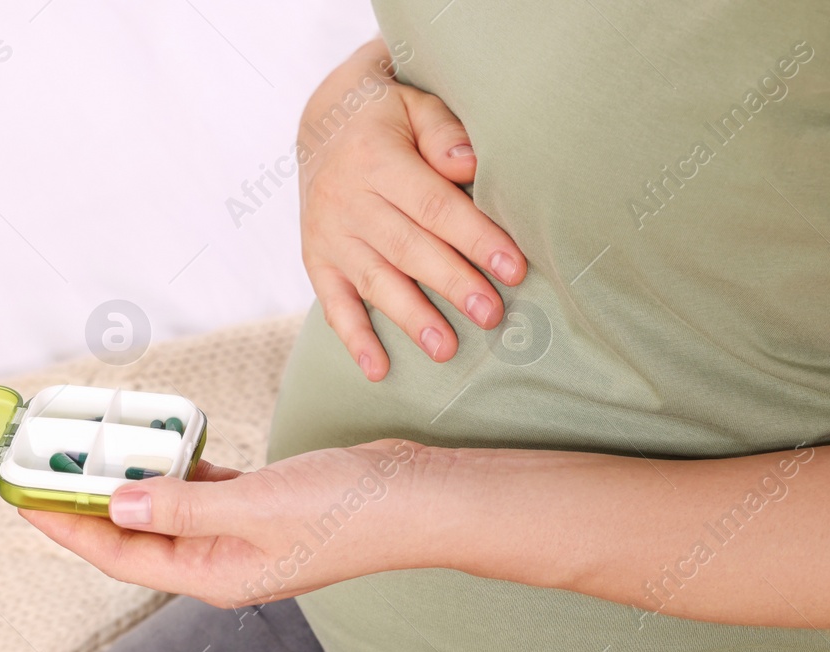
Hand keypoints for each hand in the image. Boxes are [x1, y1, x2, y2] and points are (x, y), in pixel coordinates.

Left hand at [19, 441, 428, 608]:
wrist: (421, 501)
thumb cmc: (352, 513)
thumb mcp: (257, 506)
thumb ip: (184, 506)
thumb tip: (119, 502)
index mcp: (216, 575)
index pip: (120, 555)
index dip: (69, 525)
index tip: (25, 498)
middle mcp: (222, 561)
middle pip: (136, 535)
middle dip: (89, 502)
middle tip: (46, 465)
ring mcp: (242, 536)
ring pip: (167, 509)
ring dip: (131, 481)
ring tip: (90, 449)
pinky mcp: (263, 507)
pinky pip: (201, 490)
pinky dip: (178, 468)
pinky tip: (161, 444)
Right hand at [299, 38, 526, 380]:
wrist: (321, 122)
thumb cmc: (386, 116)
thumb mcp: (414, 104)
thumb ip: (442, 133)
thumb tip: (471, 165)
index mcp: (376, 159)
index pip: (433, 205)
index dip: (474, 237)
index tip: (513, 266)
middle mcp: (347, 200)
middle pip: (407, 248)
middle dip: (451, 283)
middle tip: (491, 314)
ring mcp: (328, 235)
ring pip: (374, 281)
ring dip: (410, 318)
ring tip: (446, 350)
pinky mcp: (316, 260)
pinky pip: (333, 304)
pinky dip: (355, 339)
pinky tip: (379, 370)